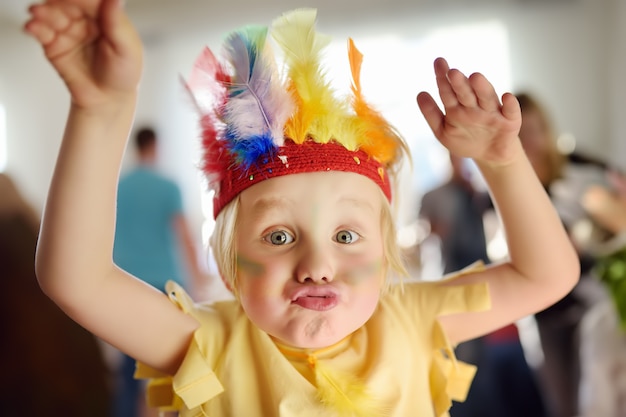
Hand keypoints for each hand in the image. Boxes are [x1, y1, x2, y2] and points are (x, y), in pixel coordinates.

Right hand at [23, 0, 142, 107]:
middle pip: (67, 3)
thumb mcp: (127, 49)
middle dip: (57, 2)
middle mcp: (85, 20)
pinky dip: (35, 27)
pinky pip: (41, 31)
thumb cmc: (122, 74)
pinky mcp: (53, 44)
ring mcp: (68, 30)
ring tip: (37, 13)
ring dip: (42, 12)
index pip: (90, 1)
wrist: (107, 100)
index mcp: (106, 16)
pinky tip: (32, 27)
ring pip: (52, 15)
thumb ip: (117, 23)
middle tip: (51, 3)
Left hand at [417, 57, 521, 166]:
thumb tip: (420, 93)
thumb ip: (431, 113)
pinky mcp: (510, 122)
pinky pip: (512, 112)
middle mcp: (475, 106)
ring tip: (475, 77)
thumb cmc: (465, 140)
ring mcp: (493, 113)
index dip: (442, 78)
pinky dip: (511, 104)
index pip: (448, 91)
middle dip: (459, 83)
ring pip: (487, 98)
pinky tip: (506, 96)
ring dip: (482, 87)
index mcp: (458, 107)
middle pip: (466, 93)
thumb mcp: (443, 130)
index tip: (438, 62)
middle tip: (452, 72)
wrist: (490, 156)